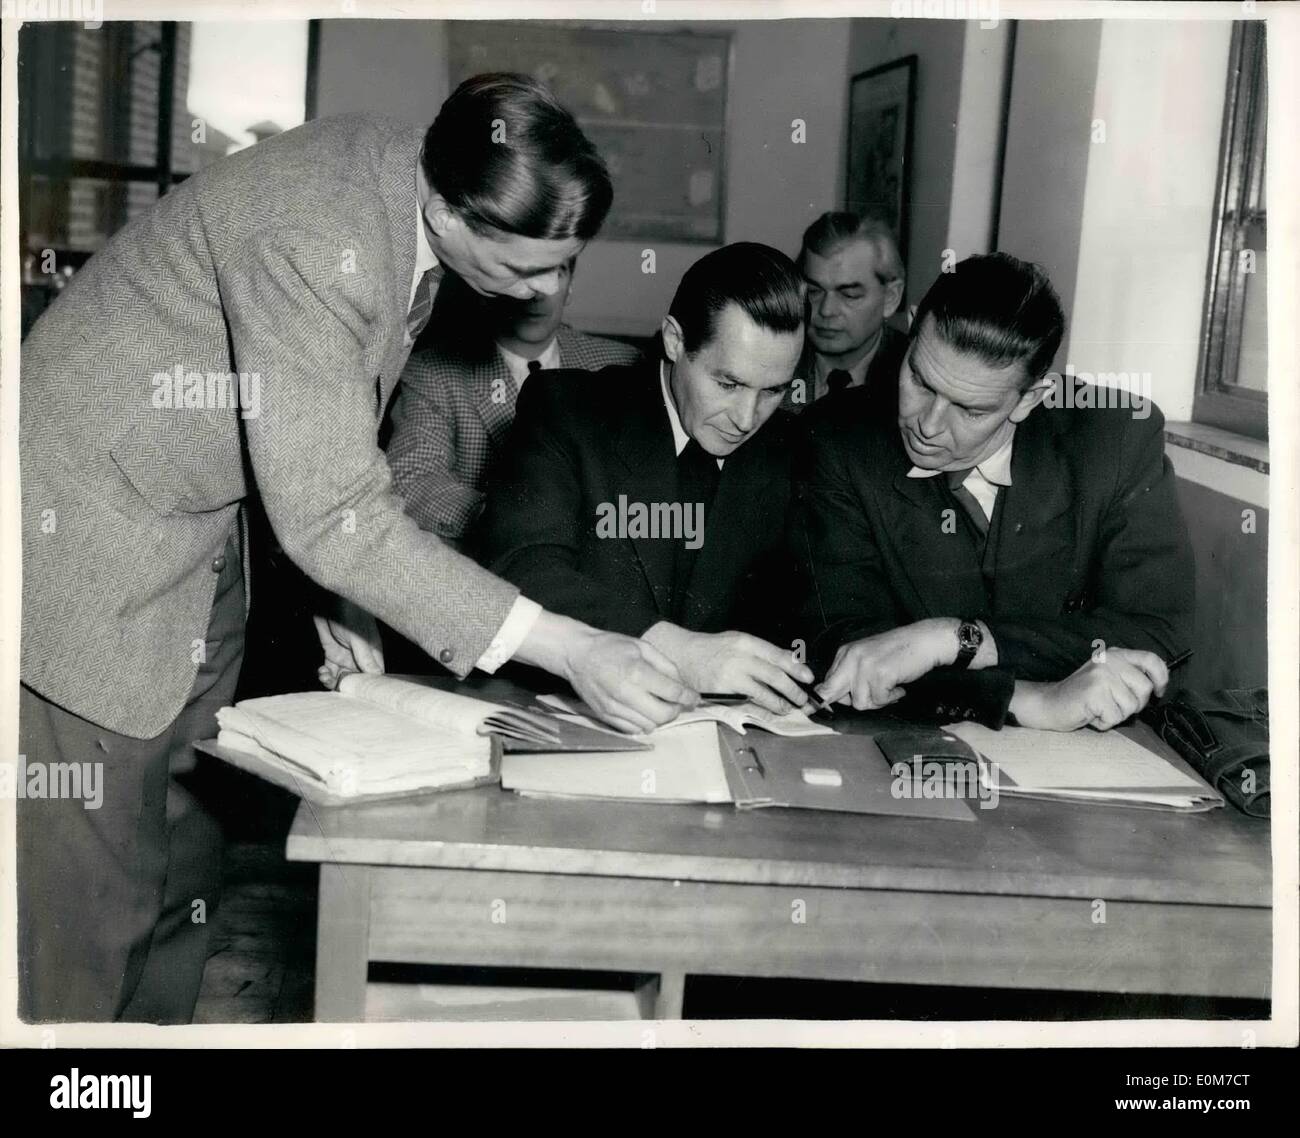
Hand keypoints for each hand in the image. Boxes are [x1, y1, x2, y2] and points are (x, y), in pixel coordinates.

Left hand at [313, 599, 384, 689]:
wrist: (329, 598)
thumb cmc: (349, 613)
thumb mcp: (358, 637)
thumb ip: (365, 656)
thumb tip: (376, 675)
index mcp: (372, 653)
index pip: (374, 675)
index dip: (367, 685)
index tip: (358, 691)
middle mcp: (360, 657)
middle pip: (356, 679)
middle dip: (346, 685)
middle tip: (335, 683)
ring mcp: (346, 656)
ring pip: (341, 677)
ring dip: (332, 681)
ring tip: (324, 675)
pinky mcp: (332, 653)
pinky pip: (330, 670)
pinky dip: (325, 674)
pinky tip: (321, 670)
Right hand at [514, 610, 698, 732]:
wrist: (576, 655)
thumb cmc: (610, 647)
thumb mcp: (642, 646)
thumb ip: (666, 665)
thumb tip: (682, 685)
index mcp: (637, 672)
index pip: (672, 693)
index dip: (688, 697)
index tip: (694, 697)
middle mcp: (625, 693)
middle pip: (663, 715)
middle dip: (676, 710)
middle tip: (677, 702)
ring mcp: (614, 708)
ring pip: (649, 725)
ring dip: (660, 718)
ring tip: (659, 705)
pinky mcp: (605, 716)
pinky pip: (633, 729)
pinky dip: (644, 723)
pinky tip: (644, 710)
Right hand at [643, 623, 813, 715]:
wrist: (682, 655)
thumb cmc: (711, 648)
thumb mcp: (735, 641)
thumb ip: (759, 651)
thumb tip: (788, 660)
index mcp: (745, 641)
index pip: (776, 654)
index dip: (795, 667)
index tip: (808, 677)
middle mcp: (739, 656)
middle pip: (774, 673)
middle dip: (792, 688)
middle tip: (803, 697)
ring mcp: (730, 673)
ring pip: (763, 689)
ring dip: (780, 700)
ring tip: (789, 707)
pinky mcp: (722, 689)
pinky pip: (748, 699)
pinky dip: (763, 705)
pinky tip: (771, 709)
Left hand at [819, 619, 955, 709]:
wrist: (924, 640)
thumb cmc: (899, 651)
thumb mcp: (868, 658)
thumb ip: (851, 675)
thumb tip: (837, 700)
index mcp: (845, 653)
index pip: (826, 681)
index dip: (823, 698)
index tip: (816, 709)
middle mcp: (851, 658)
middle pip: (832, 692)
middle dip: (844, 701)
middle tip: (867, 699)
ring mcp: (864, 666)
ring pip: (859, 702)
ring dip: (877, 701)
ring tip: (890, 688)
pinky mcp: (880, 674)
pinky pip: (880, 700)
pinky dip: (891, 698)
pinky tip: (899, 686)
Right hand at [1009, 648, 1169, 731]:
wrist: (1049, 703)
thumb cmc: (1082, 696)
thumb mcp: (1108, 678)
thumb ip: (1129, 676)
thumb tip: (1157, 687)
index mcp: (1115, 654)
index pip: (1151, 659)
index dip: (1161, 678)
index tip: (1158, 692)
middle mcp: (1109, 660)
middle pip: (1144, 688)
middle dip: (1134, 705)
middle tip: (1112, 705)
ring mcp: (1101, 675)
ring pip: (1131, 706)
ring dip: (1116, 715)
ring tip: (1098, 708)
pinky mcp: (1094, 692)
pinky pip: (1115, 717)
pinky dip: (1104, 723)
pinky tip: (1090, 714)